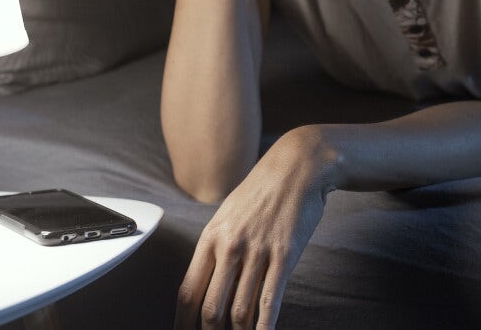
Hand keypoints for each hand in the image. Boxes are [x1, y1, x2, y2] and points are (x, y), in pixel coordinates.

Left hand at [175, 127, 336, 328]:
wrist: (297, 167)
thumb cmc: (262, 192)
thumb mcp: (228, 215)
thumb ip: (216, 248)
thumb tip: (207, 283)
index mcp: (211, 238)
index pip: (188, 291)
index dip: (183, 322)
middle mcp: (230, 247)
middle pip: (210, 308)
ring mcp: (257, 252)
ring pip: (239, 310)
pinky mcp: (284, 255)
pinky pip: (270, 301)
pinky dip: (264, 328)